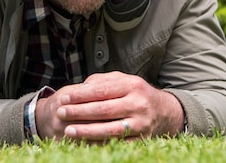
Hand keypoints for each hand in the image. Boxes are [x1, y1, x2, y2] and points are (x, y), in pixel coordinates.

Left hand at [37, 72, 184, 142]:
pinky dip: (100, 144)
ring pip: (110, 129)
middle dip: (79, 112)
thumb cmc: (136, 93)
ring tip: (69, 130)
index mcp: (132, 85)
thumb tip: (80, 89)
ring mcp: (141, 123)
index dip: (81, 95)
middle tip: (61, 113)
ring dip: (86, 131)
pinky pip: (118, 144)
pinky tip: (84, 143)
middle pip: (104, 110)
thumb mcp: (123, 80)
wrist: (164, 111)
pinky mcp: (142, 139)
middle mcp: (139, 104)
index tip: (64, 99)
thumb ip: (102, 81)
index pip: (102, 90)